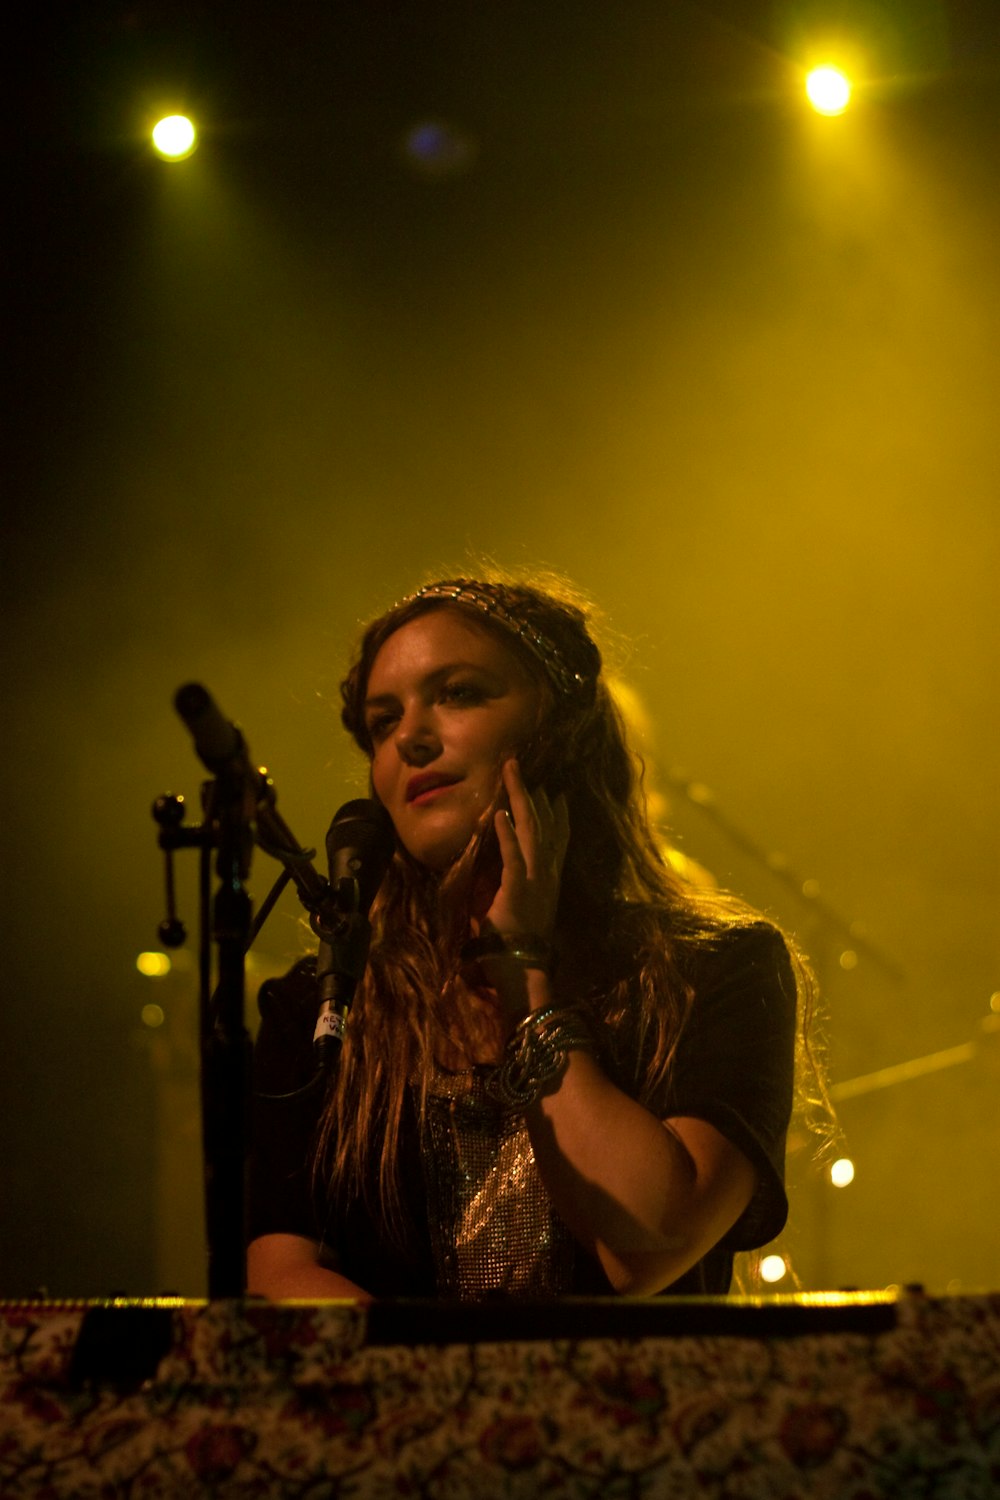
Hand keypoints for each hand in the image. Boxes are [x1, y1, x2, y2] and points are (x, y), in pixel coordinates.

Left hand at [482, 758, 569, 942]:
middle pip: (542, 825)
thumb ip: (510, 893)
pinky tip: (499, 814)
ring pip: (530, 831)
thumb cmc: (514, 947)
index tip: (556, 793)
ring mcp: (534, 880)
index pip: (557, 840)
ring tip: (510, 773)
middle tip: (518, 765)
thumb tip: (493, 885)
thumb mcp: (516, 912)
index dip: (557, 815)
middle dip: (530, 793)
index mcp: (548, 880)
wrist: (522, 973)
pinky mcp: (517, 890)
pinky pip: (512, 857)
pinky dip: (507, 835)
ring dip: (519, 800)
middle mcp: (546, 875)